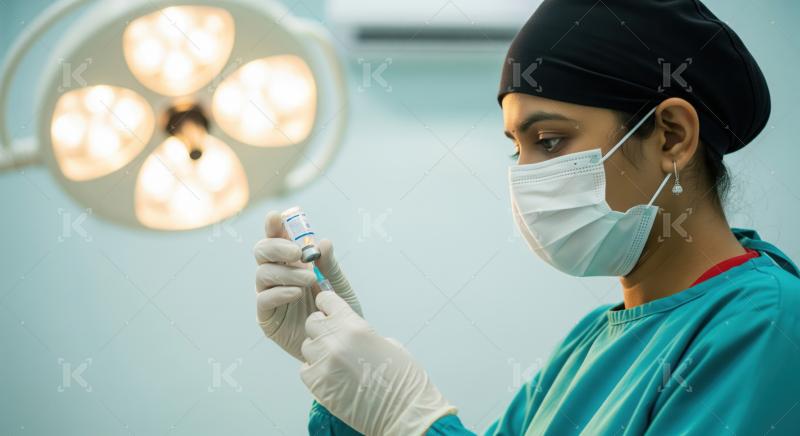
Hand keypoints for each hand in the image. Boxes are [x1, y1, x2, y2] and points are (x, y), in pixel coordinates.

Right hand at [254, 211, 362, 361]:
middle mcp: (278, 276)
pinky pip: (264, 300)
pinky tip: (297, 294)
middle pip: (262, 252)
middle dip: (276, 247)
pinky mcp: (268, 318)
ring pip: (262, 274)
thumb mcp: (339, 286)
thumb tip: (323, 242)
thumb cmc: (338, 312)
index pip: (277, 238)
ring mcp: (270, 296)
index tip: (276, 217)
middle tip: (298, 253)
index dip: (273, 226)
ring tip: (310, 280)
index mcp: (292, 263)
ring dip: (286, 273)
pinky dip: (280, 293)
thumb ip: (329, 265)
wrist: (341, 345)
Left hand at [300, 291, 456, 435]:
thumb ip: (362, 333)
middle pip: (312, 322)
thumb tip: (349, 333)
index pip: (326, 301)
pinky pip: (305, 369)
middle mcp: (335, 340)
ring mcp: (323, 363)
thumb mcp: (387, 344)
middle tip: (334, 338)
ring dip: (318, 351)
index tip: (329, 310)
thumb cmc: (402, 380)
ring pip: (307, 346)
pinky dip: (315, 370)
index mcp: (354, 326)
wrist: (404, 413)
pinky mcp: (317, 384)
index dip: (327, 305)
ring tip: (336, 361)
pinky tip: (331, 375)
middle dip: (321, 328)